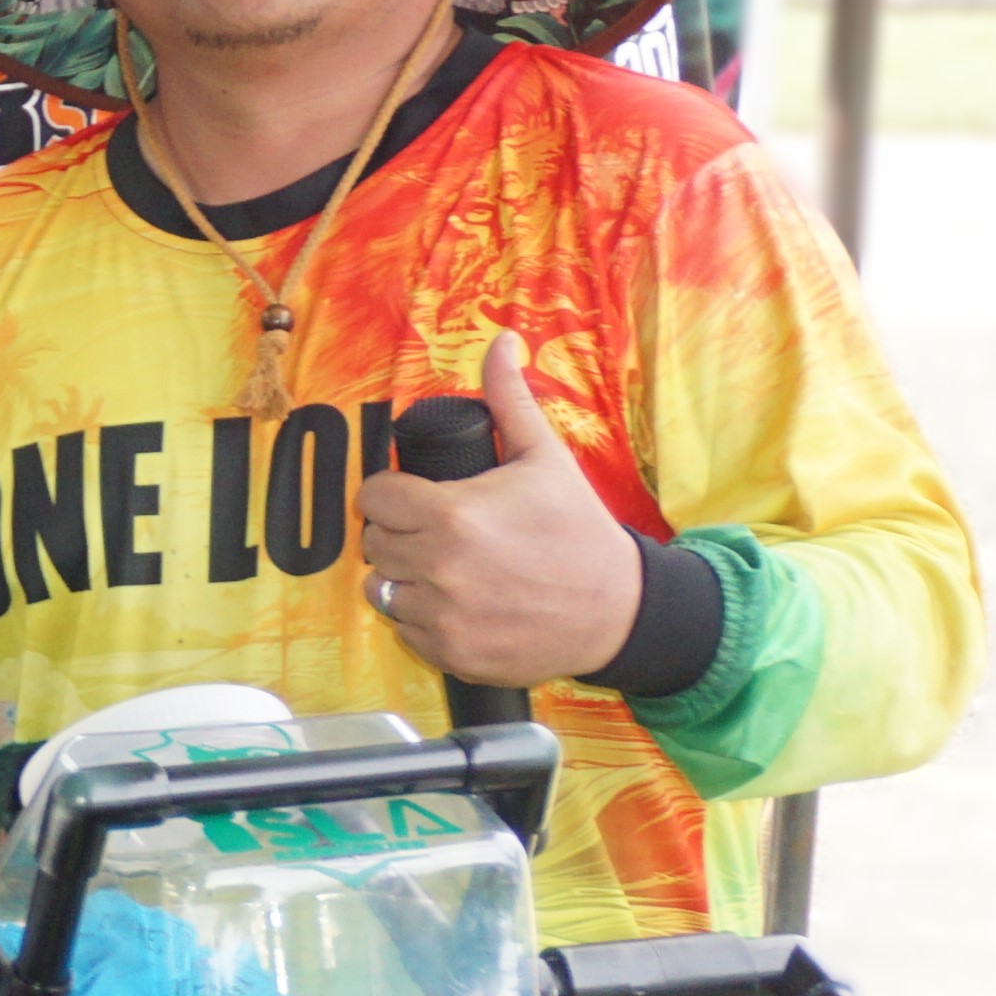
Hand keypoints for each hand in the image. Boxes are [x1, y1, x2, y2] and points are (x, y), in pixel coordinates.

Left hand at [358, 331, 641, 686]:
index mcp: (451, 515)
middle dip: (400, 534)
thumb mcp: (546, 458)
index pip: (375, 497)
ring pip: (382, 588)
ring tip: (449, 569)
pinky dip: (424, 619)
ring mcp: (441, 616)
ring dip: (405, 578)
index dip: (393, 494)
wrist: (620, 611)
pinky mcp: (448, 654)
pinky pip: (405, 631)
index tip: (415, 498)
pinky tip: (461, 604)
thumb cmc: (579, 532)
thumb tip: (501, 341)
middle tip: (439, 533)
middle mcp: (438, 567)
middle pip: (374, 542)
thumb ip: (510, 399)